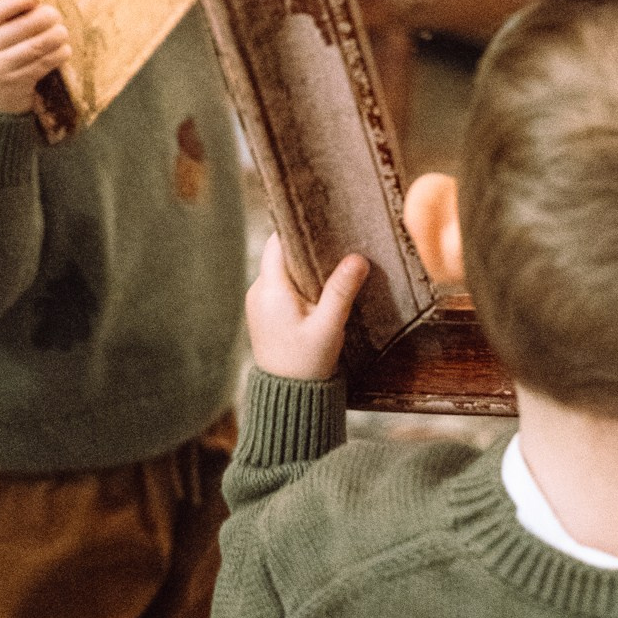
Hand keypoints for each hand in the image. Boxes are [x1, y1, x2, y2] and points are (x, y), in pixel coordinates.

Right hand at [0, 0, 71, 115]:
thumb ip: (3, 20)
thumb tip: (37, 0)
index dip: (18, 0)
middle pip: (21, 27)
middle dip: (44, 17)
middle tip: (55, 15)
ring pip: (35, 46)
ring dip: (55, 36)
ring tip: (62, 31)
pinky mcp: (15, 85)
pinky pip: (42, 65)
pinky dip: (57, 55)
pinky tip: (64, 49)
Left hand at [246, 233, 369, 380]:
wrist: (288, 397)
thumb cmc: (307, 363)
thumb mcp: (329, 326)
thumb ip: (341, 291)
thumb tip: (358, 258)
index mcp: (270, 290)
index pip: (277, 243)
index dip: (298, 229)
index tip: (323, 221)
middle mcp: (259, 291)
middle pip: (280, 255)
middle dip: (306, 248)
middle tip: (337, 240)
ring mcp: (259, 302)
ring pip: (282, 270)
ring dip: (304, 267)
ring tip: (333, 263)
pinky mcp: (265, 312)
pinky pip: (281, 286)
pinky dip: (299, 283)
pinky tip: (321, 288)